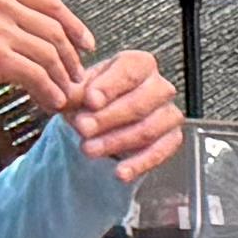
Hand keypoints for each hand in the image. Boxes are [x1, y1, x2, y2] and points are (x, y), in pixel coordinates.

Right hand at [0, 0, 92, 110]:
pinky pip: (37, 75)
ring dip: (62, 77)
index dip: (72, 25)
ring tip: (64, 92)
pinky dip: (49, 91)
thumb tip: (26, 24)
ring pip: (50, 53)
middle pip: (54, 28)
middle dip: (71, 56)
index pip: (49, 0)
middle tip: (77, 73)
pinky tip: (49, 100)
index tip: (83, 40)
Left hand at [60, 47, 184, 181]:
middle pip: (140, 103)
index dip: (109, 87)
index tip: (90, 100)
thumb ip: (72, 93)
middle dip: (109, 118)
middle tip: (83, 128)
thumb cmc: (93, 98)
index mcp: (139, 64)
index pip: (129, 72)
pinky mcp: (172, 138)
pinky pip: (160, 152)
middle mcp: (159, 86)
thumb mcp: (77, 90)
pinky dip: (139, 164)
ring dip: (116, 142)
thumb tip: (65, 97)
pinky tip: (120, 173)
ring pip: (148, 129)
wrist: (99, 120)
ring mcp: (169, 113)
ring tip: (89, 149)